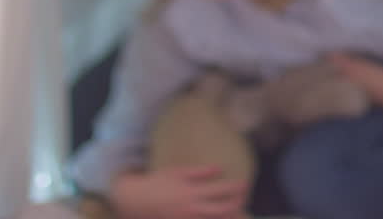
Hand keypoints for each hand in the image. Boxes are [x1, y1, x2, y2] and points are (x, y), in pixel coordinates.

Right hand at [109, 166, 247, 218]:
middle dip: (237, 205)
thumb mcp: (177, 172)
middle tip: (245, 198)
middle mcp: (192, 208)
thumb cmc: (158, 182)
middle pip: (222, 210)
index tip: (245, 183)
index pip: (220, 191)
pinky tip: (223, 217)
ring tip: (241, 212)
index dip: (235, 188)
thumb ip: (199, 172)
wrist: (137, 201)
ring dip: (229, 217)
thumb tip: (219, 169)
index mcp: (192, 192)